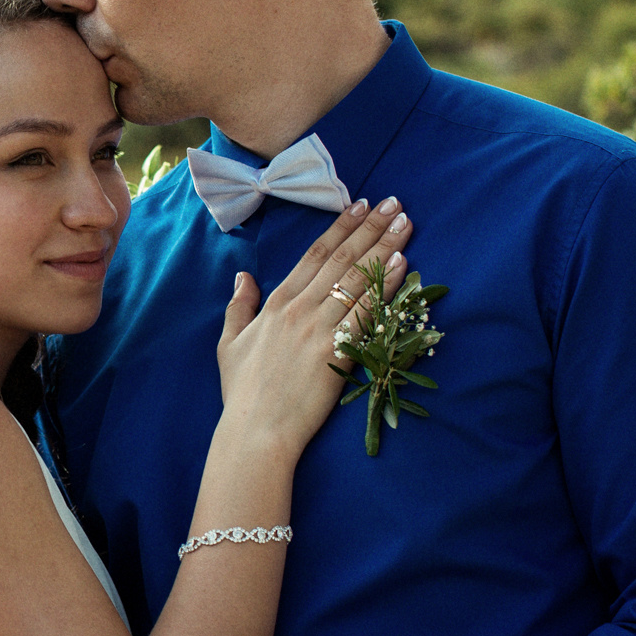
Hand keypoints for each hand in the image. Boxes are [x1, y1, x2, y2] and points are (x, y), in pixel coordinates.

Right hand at [214, 199, 412, 450]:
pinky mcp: (337, 352)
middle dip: (370, 228)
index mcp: (275, 303)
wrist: (255, 431)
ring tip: (405, 224)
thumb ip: (238, 306)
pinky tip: (402, 265)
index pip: (314, 255)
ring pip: (357, 279)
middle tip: (395, 204)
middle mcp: (299, 309)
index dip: (340, 227)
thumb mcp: (229, 343)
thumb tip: (243, 277)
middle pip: (341, 259)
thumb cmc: (242, 394)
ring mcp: (318, 329)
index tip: (361, 205)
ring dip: (384, 247)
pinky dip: (385, 287)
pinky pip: (366, 312)